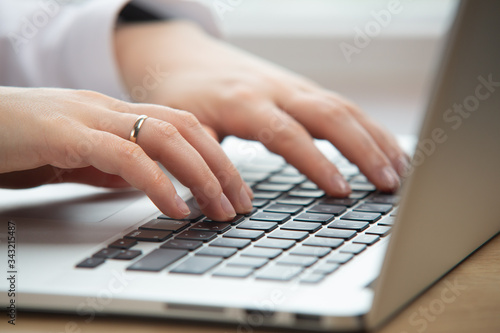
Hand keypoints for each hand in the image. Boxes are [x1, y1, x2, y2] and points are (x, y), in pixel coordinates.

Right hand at [0, 87, 252, 219]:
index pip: (181, 125)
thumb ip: (111, 167)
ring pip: (163, 136)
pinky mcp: (63, 134)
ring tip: (219, 208)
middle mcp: (108, 109)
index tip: (234, 188)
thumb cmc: (16, 141)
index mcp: (114, 113)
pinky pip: (123, 157)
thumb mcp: (76, 158)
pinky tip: (175, 207)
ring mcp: (87, 117)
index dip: (214, 154)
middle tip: (240, 203)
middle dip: (220, 166)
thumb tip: (146, 183)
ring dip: (200, 174)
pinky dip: (157, 182)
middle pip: (184, 128)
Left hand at [115, 21, 408, 195]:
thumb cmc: (182, 94)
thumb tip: (232, 208)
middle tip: (389, 184)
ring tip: (401, 170)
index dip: (316, 164)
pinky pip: (341, 105)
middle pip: (329, 115)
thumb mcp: (185, 128)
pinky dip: (368, 127)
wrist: (182, 55)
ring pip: (343, 108)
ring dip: (375, 138)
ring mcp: (291, 86)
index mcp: (243, 102)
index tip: (342, 191)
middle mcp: (274, 90)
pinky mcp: (300, 89)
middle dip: (364, 150)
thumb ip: (207, 163)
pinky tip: (386, 147)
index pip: (288, 135)